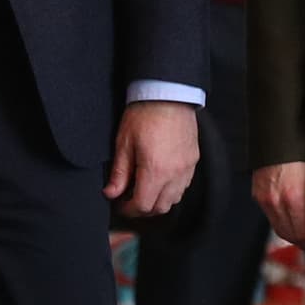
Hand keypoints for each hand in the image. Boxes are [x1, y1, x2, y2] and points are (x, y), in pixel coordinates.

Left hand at [104, 102, 199, 216]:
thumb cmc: (144, 115)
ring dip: (159, 200)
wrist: (168, 94)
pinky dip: (172, 189)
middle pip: (160, 207)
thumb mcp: (124, 143)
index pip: (143, 205)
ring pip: (175, 199)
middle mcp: (175, 174)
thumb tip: (111, 193)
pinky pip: (184, 185)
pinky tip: (161, 179)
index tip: (120, 205)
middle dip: (143, 209)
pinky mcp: (194, 160)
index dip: (128, 210)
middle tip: (130, 200)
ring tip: (145, 189)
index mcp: (155, 171)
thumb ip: (119, 173)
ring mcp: (187, 168)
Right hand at [251, 160, 304, 256]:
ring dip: (295, 237)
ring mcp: (264, 199)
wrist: (277, 135)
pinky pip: (271, 218)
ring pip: (279, 229)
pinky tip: (295, 224)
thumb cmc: (301, 152)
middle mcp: (275, 202)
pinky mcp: (257, 195)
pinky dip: (284, 225)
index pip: (303, 233)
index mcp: (293, 197)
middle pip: (291, 236)